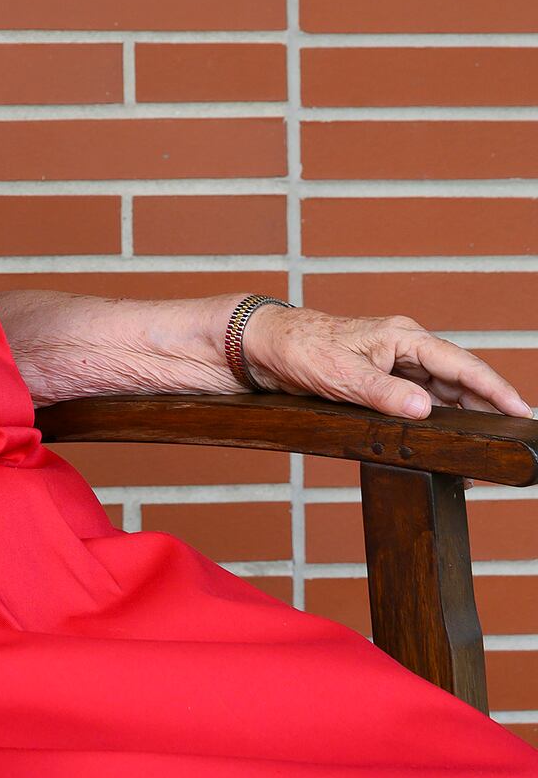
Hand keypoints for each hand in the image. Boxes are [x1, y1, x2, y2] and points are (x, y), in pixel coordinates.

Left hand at [240, 305, 532, 421]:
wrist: (265, 346)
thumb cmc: (300, 348)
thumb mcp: (341, 374)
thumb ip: (383, 392)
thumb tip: (425, 407)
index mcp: (401, 336)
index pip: (459, 362)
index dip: (494, 387)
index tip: (522, 410)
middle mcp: (404, 348)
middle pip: (460, 379)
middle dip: (491, 404)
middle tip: (520, 434)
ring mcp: (395, 365)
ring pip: (445, 392)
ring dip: (468, 414)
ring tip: (495, 441)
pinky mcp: (384, 381)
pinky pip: (423, 401)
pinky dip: (441, 419)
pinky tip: (455, 438)